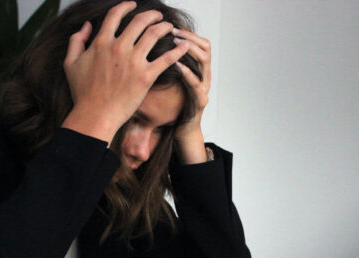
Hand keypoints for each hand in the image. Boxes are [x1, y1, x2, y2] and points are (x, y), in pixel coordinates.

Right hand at [62, 1, 189, 144]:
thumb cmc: (82, 93)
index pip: (116, 15)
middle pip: (140, 21)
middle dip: (152, 15)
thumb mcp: (70, 63)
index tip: (133, 5)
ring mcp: (134, 62)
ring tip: (170, 27)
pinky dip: (178, 50)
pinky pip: (166, 59)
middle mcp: (119, 48)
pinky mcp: (146, 76)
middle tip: (158, 16)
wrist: (95, 115)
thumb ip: (76, 41)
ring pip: (154, 34)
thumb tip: (86, 26)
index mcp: (101, 42)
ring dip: (165, 27)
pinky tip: (184, 46)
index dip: (126, 6)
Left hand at [173, 28, 211, 162]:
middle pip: (205, 48)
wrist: (182, 130)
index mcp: (198, 70)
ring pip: (204, 62)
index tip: (173, 27)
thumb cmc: (175, 105)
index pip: (201, 43)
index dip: (189, 33)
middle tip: (173, 32)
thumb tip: (153, 47)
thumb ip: (169, 65)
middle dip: (189, 37)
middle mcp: (205, 76)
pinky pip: (196, 84)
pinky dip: (187, 72)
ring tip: (175, 44)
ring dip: (189, 50)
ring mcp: (204, 88)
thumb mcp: (172, 81)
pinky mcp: (200, 101)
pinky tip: (177, 65)